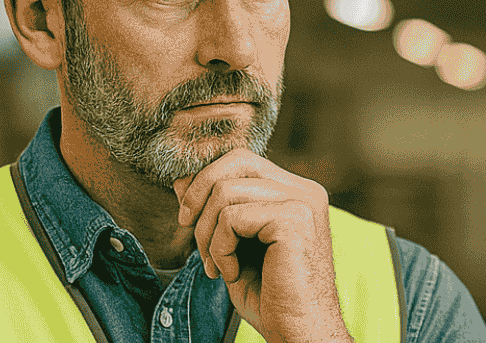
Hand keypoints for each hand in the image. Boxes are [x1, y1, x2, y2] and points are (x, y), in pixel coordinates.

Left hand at [173, 148, 351, 342]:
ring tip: (215, 266)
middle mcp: (304, 190)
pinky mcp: (294, 219)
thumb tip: (180, 180)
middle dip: (199, 194)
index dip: (205, 182)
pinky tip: (231, 272)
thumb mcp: (233, 247)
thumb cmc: (271, 298)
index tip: (189, 220)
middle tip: (188, 232)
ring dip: (206, 233)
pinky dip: (219, 248)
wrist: (299, 333)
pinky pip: (231, 217)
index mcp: (296, 192)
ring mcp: (302, 201)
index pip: (241, 161)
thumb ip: (213, 211)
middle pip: (235, 160)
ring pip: (225, 191)